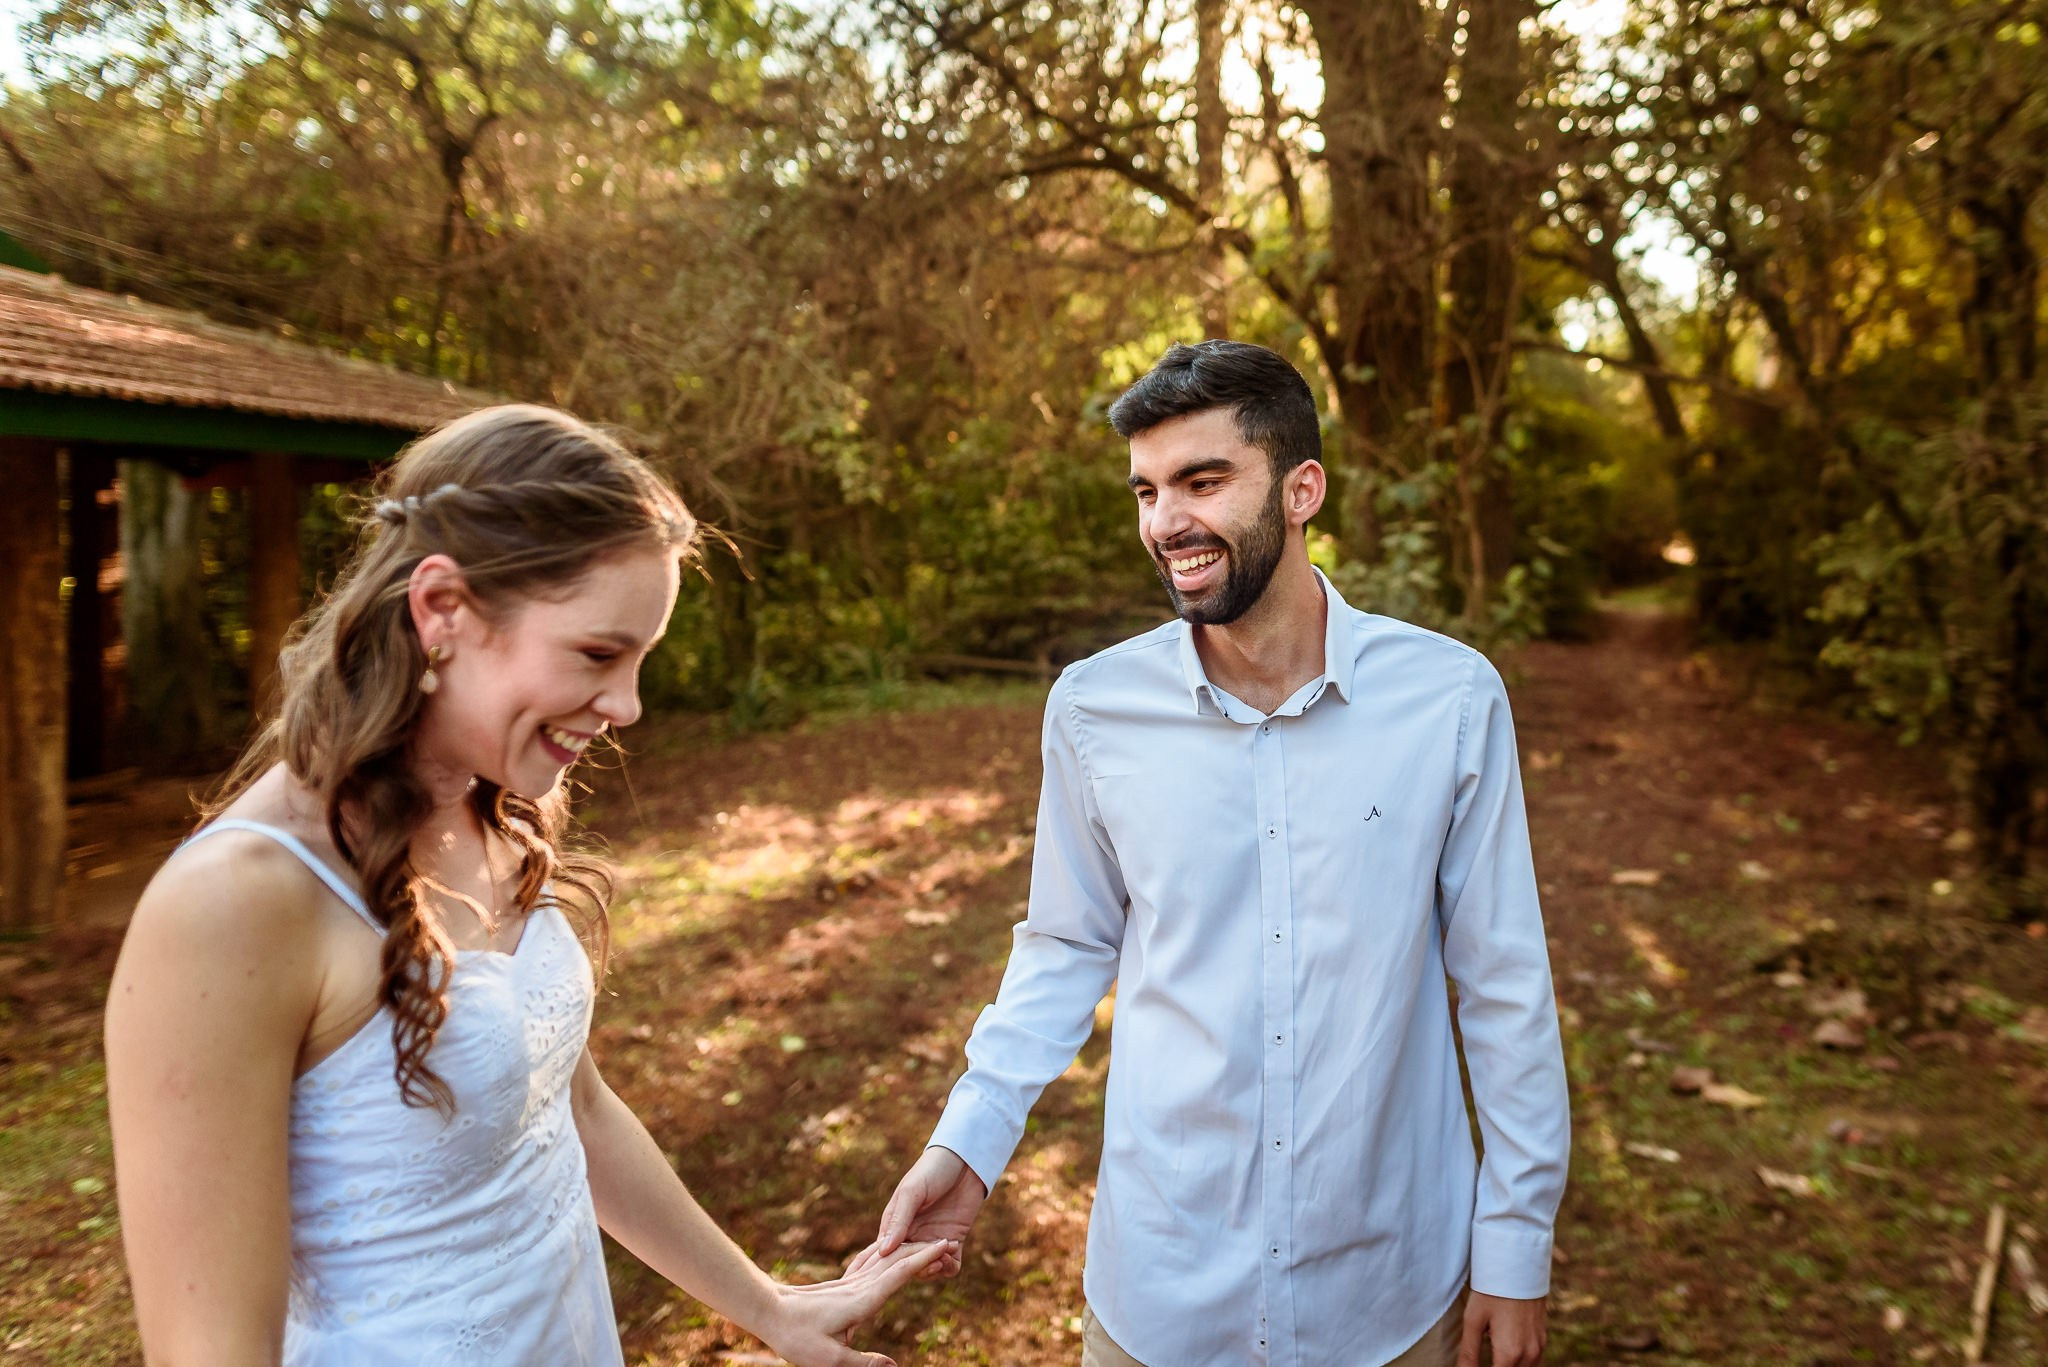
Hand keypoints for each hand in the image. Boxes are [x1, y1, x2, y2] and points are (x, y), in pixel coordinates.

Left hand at [758, 1238, 955, 1366]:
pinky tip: (893, 1257)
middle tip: (950, 1241)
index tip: (945, 1244)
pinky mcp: (842, 1286)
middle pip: (898, 1262)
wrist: (767, 1309)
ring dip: (909, 1252)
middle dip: (924, 1250)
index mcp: (862, 1300)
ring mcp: (850, 1284)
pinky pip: (874, 1267)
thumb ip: (863, 1363)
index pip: (900, 1274)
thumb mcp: (830, 1359)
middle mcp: (859, 1286)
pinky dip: (891, 1259)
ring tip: (929, 1245)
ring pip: (886, 1262)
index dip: (924, 1259)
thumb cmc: (796, 1336)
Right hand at [846, 1146, 985, 1280]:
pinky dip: (950, 1267)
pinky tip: (952, 1253)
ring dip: (934, 1268)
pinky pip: (950, 1266)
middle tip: (929, 1259)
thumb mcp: (912, 1192)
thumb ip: (899, 1220)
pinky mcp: (954, 1240)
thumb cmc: (931, 1170)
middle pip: (907, 1267)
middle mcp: (912, 1236)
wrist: (964, 1160)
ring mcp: (933, 1239)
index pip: (887, 1254)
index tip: (901, 1264)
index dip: (891, 1264)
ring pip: (928, 1269)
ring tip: (942, 1255)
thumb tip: (883, 1251)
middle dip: (917, 1268)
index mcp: (895, 1225)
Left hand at [1457, 1290, 1546, 1366]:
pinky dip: (1520, 1364)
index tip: (1473, 1366)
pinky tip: (1506, 1356)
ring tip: (1493, 1358)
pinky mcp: (1542, 1339)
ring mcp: (1539, 1347)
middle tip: (1483, 1359)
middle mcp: (1529, 1354)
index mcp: (1510, 1353)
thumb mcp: (1473, 1320)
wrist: (1518, 1265)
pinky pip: (1533, 1362)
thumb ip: (1468, 1353)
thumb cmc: (1492, 1291)